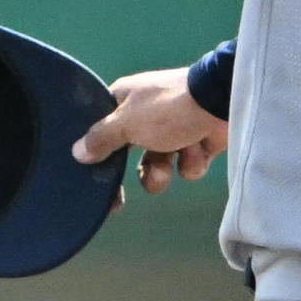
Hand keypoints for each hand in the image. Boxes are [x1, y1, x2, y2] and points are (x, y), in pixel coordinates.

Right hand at [73, 66, 228, 195]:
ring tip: (168, 167)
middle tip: (119, 201)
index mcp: (125, 100)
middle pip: (128, 152)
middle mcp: (147, 114)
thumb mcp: (127, 122)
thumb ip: (102, 138)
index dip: (96, 154)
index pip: (101, 129)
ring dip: (161, 171)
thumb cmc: (168, 107)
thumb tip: (77, 151)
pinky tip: (197, 148)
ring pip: (158, 164)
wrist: (222, 100)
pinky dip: (192, 161)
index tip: (93, 181)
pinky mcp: (200, 141)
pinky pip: (187, 164)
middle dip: (131, 172)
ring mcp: (175, 127)